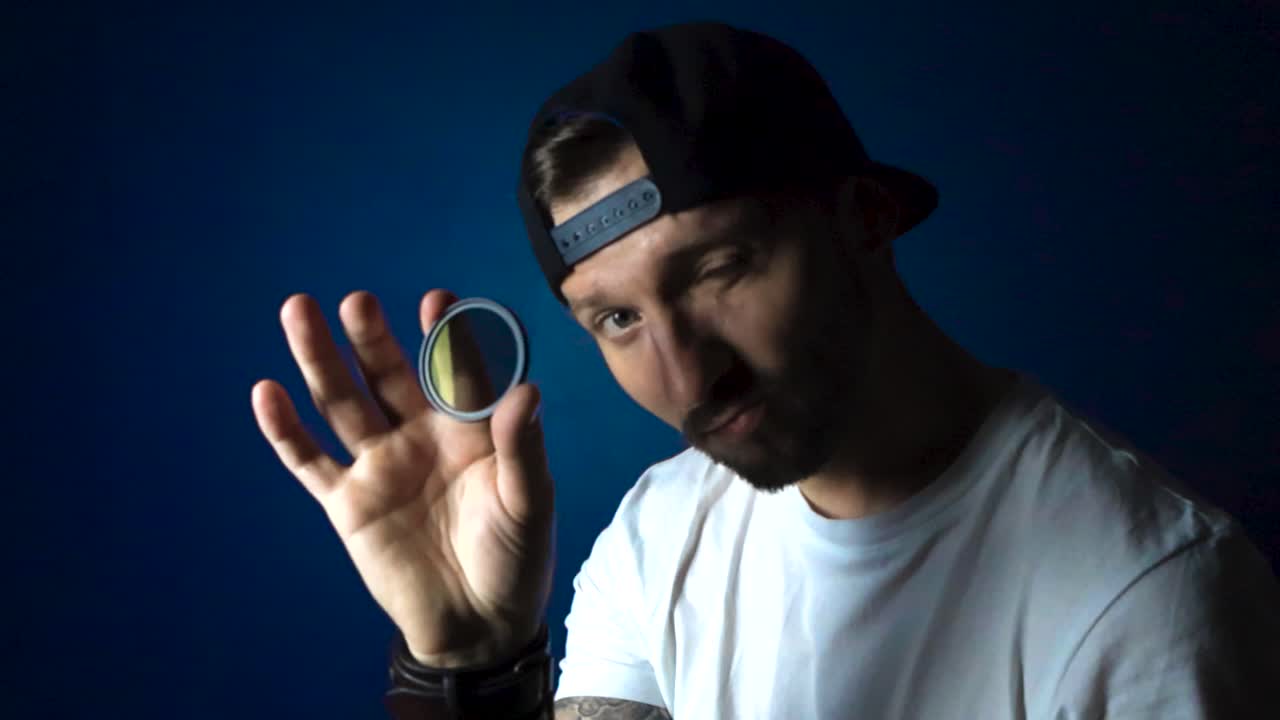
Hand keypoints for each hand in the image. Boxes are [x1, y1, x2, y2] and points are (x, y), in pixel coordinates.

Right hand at [251, 290, 553, 666]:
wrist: (478, 626)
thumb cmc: (516, 560)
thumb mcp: (530, 505)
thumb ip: (523, 449)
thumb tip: (526, 390)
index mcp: (470, 429)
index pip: (456, 371)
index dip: (446, 337)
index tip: (437, 300)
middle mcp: (420, 436)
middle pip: (389, 376)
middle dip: (372, 339)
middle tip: (357, 302)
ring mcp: (380, 466)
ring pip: (343, 404)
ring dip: (320, 361)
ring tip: (298, 312)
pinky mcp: (348, 503)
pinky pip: (311, 462)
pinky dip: (286, 431)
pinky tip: (266, 392)